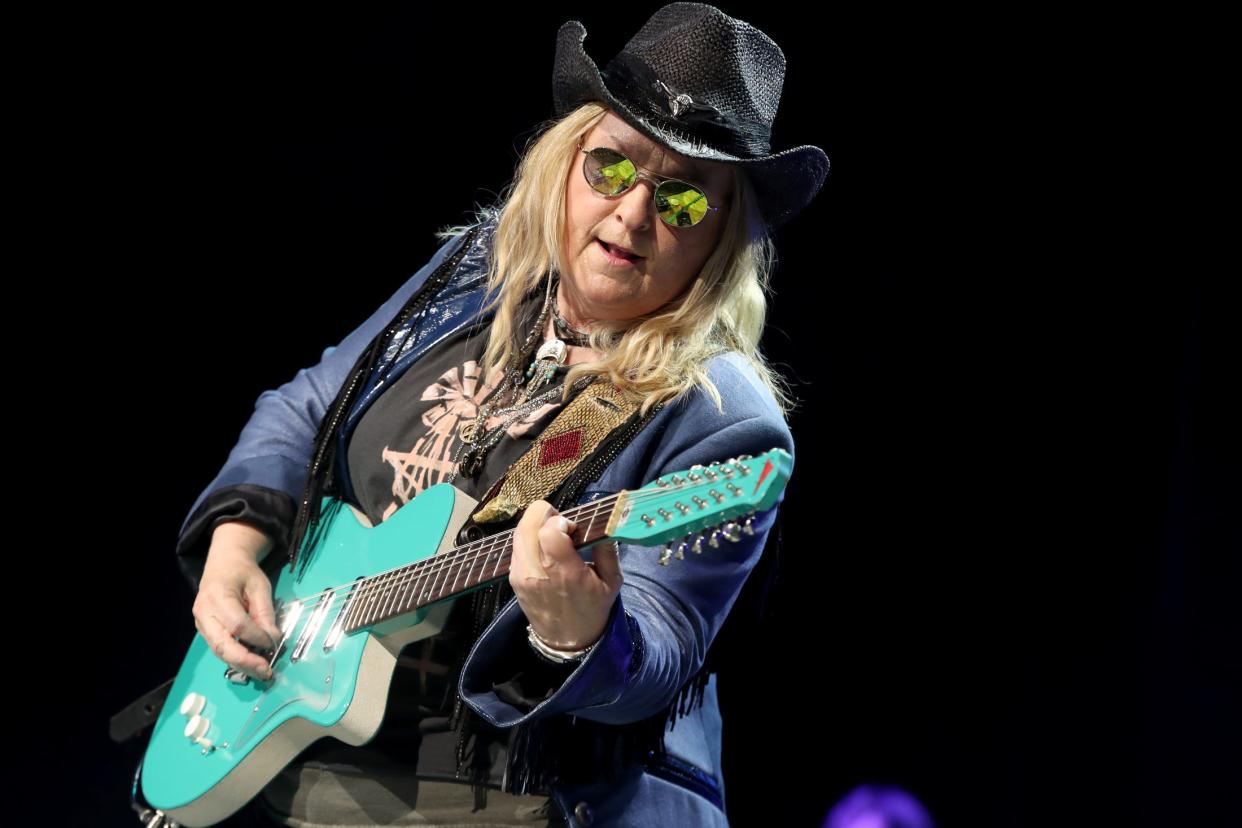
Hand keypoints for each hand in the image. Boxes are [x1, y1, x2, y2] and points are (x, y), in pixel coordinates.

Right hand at [192, 522, 283, 680]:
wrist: (223, 564)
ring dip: (241, 665)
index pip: (237, 624)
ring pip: (218, 651)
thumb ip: (265, 612)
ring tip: (261, 672)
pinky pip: (219, 648)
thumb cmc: (242, 572)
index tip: (274, 641)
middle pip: (222, 645)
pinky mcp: (205, 631)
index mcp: (217, 596)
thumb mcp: (260, 586)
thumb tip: (273, 638)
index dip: (257, 637)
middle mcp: (203, 613)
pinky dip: (235, 658)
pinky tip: (251, 664)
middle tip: (266, 671)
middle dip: (245, 661)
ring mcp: (201, 624)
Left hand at [509, 500, 623, 651]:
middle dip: (546, 516)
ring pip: (519, 531)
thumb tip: (605, 523)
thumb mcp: (612, 582)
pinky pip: (517, 546)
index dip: (561, 520)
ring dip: (536, 526)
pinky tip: (544, 551)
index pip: (549, 530)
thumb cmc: (592, 609)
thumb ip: (608, 550)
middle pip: (528, 524)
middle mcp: (537, 571)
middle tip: (562, 527)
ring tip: (553, 538)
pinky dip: (530, 539)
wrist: (567, 641)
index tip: (573, 528)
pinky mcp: (513, 578)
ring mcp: (521, 575)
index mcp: (565, 572)